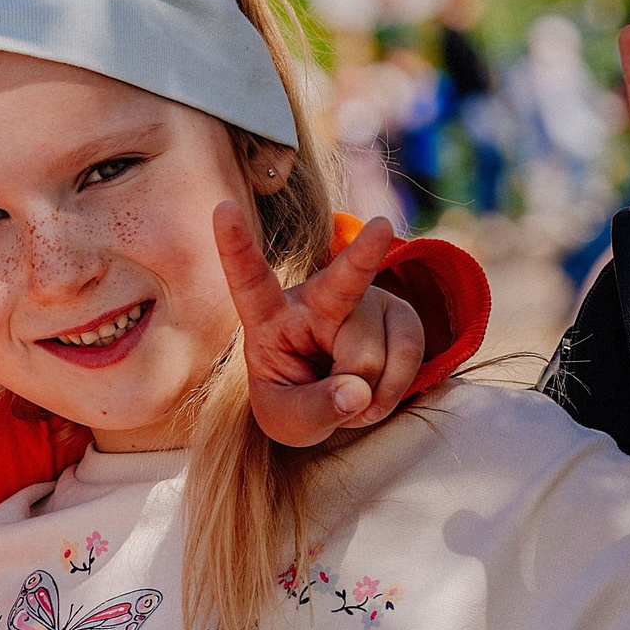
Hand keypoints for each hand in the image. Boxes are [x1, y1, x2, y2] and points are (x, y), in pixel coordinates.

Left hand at [215, 205, 424, 446]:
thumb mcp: (287, 421)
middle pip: (343, 282)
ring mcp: (363, 300)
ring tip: (348, 398)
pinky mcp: (399, 312)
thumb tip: (357, 392)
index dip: (236, 246)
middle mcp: (317, 297)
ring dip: (366, 393)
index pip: (249, 280)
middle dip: (363, 255)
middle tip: (382, 226)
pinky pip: (408, 354)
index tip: (221, 208)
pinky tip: (375, 396)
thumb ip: (313, 411)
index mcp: (269, 316)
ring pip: (371, 355)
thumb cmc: (295, 402)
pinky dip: (394, 388)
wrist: (335, 403)